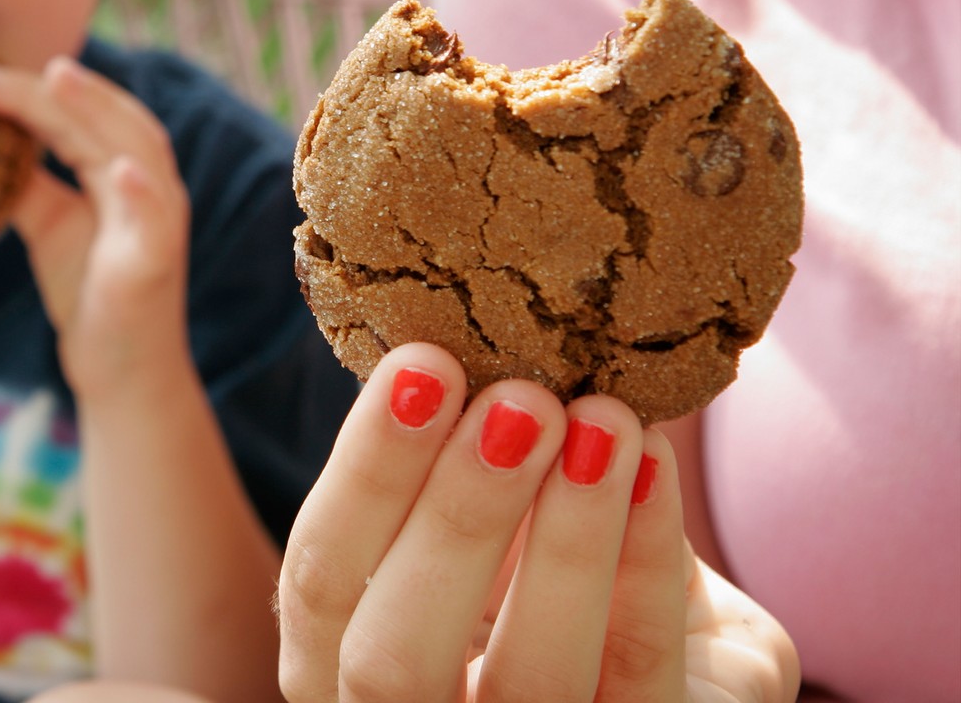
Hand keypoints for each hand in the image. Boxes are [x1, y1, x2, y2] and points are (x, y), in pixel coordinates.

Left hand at [0, 56, 191, 401]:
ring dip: (100, 112)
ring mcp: (158, 223)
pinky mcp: (157, 264)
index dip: (32, 93)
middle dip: (58, 88)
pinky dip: (143, 192)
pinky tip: (120, 171)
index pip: (79, 119)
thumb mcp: (49, 225)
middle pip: (108, 120)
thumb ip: (26, 182)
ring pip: (137, 151)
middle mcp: (148, 188)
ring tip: (59, 79)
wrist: (121, 373)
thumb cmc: (89, 293)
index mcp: (122, 173)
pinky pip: (155, 222)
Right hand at [277, 343, 798, 702]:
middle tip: (519, 398)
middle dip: (454, 519)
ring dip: (565, 544)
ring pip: (527, 686)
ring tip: (603, 418)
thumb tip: (446, 320)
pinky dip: (644, 569)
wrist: (668, 655)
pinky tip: (649, 466)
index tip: (423, 363)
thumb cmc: (541, 558)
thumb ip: (449, 453)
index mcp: (343, 661)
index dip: (364, 479)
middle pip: (391, 661)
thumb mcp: (473, 513)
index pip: (318, 587)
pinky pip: (641, 680)